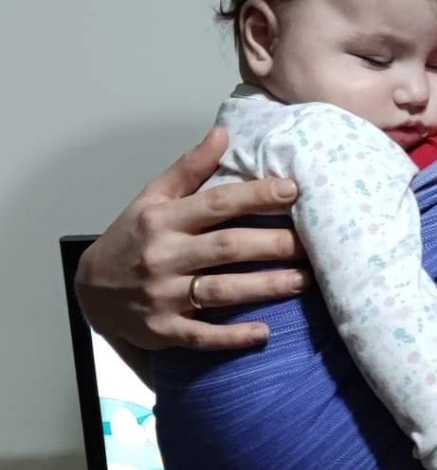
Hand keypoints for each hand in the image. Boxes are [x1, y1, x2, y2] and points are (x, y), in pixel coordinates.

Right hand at [75, 126, 311, 351]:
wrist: (90, 290)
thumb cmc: (133, 238)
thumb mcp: (152, 197)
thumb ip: (190, 167)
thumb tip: (223, 131)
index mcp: (164, 219)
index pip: (217, 203)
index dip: (256, 195)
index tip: (293, 190)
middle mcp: (164, 256)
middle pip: (227, 247)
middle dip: (273, 244)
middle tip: (314, 244)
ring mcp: (162, 296)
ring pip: (221, 291)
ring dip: (266, 287)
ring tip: (304, 280)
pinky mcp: (163, 330)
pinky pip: (201, 336)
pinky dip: (232, 337)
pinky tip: (264, 333)